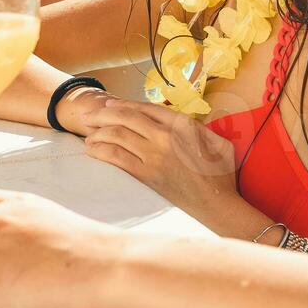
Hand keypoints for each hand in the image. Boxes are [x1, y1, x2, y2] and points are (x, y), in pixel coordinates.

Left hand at [81, 98, 238, 219]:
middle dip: (102, 114)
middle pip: (125, 118)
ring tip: (87, 132)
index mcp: (182, 124)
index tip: (108, 104)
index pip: (145, 108)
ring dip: (97, 132)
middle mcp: (165, 137)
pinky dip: (100, 151)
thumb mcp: (217, 140)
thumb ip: (198, 127)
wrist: (216, 204)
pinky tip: (91, 149)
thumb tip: (180, 121)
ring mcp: (154, 156)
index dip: (122, 104)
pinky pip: (116, 157)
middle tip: (87, 115)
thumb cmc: (221, 173)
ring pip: (117, 135)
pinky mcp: (146, 175)